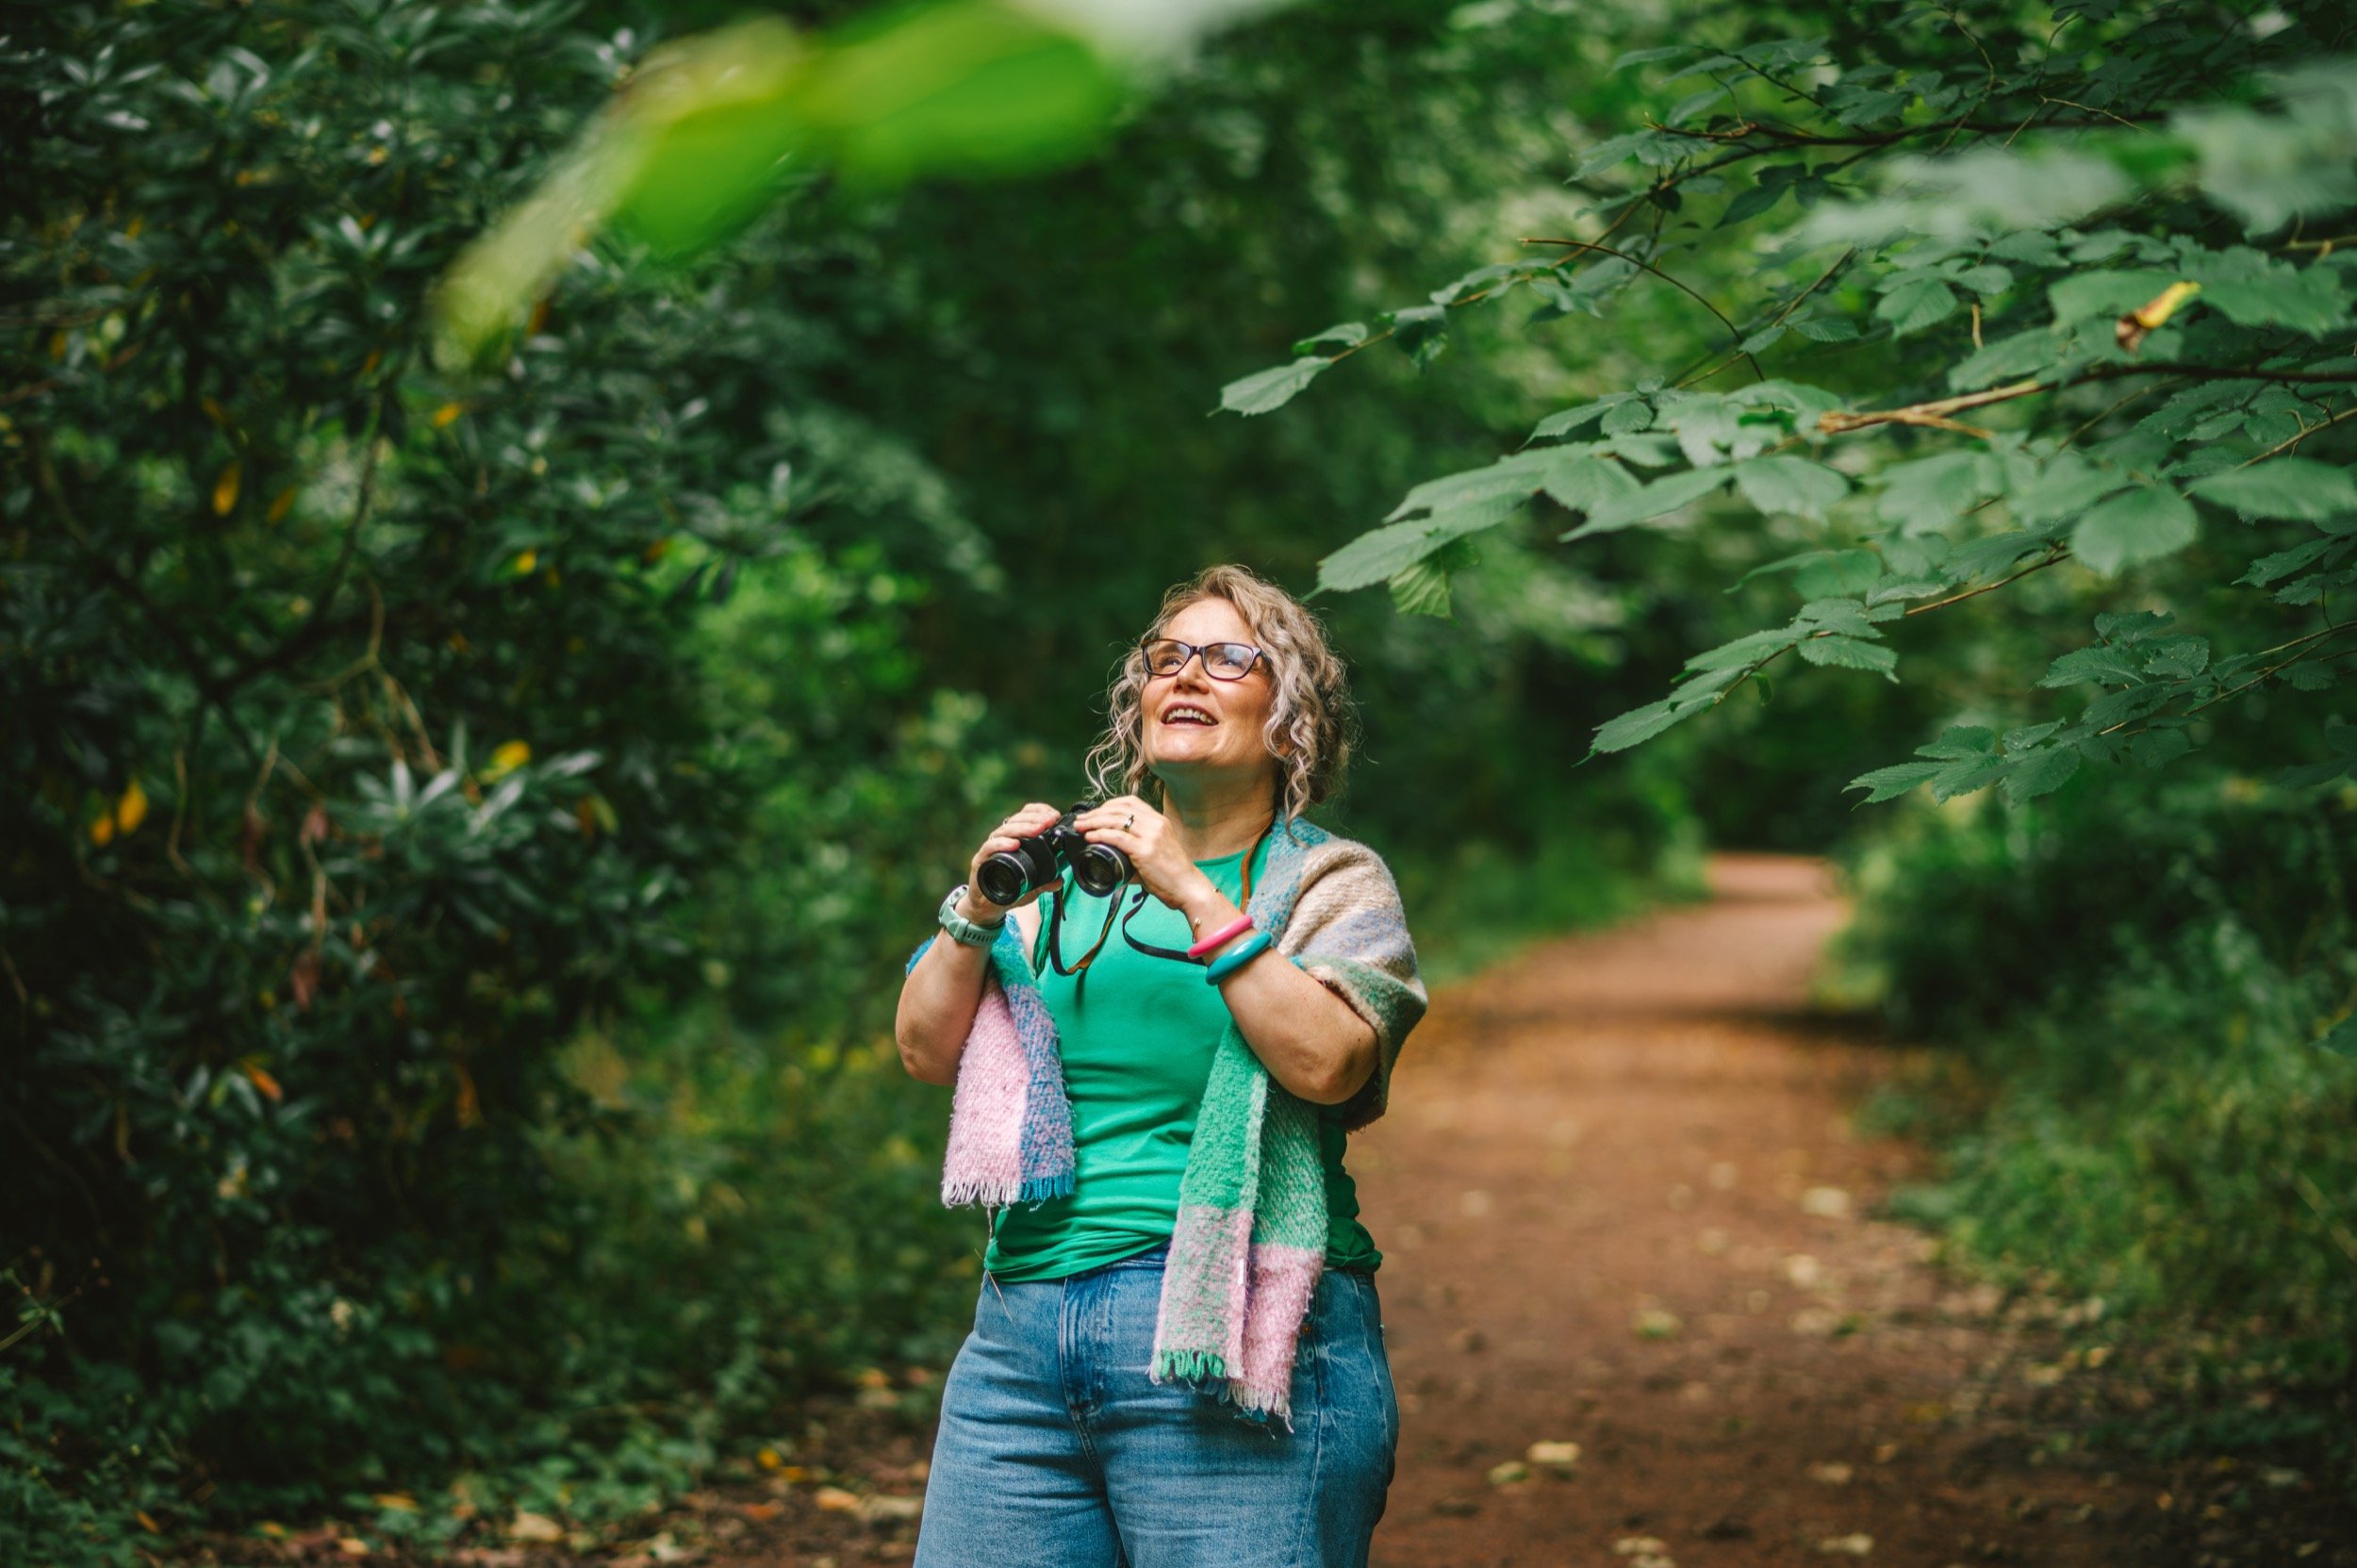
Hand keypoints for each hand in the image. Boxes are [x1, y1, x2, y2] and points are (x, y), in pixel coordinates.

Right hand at [962, 803, 1061, 920]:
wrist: (987, 907)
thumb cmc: (1008, 891)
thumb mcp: (1032, 888)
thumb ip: (1045, 883)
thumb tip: (1060, 880)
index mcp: (1014, 839)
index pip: (1025, 817)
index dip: (1039, 812)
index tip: (1054, 815)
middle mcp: (1001, 840)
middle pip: (1016, 820)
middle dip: (1034, 819)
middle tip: (1049, 821)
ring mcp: (990, 850)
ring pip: (1004, 831)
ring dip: (1022, 828)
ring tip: (1037, 829)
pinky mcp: (981, 861)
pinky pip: (989, 848)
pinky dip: (1001, 844)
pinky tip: (1014, 844)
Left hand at [1071, 796, 1223, 927]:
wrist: (1189, 888)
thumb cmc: (1173, 875)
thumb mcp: (1157, 851)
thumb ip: (1137, 849)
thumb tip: (1113, 857)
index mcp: (1159, 821)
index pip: (1130, 802)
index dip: (1108, 805)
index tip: (1095, 813)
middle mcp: (1156, 824)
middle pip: (1119, 809)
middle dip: (1096, 813)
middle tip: (1080, 820)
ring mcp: (1151, 836)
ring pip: (1116, 820)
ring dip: (1094, 822)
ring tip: (1081, 827)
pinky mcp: (1146, 850)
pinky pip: (1118, 837)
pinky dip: (1101, 835)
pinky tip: (1090, 837)